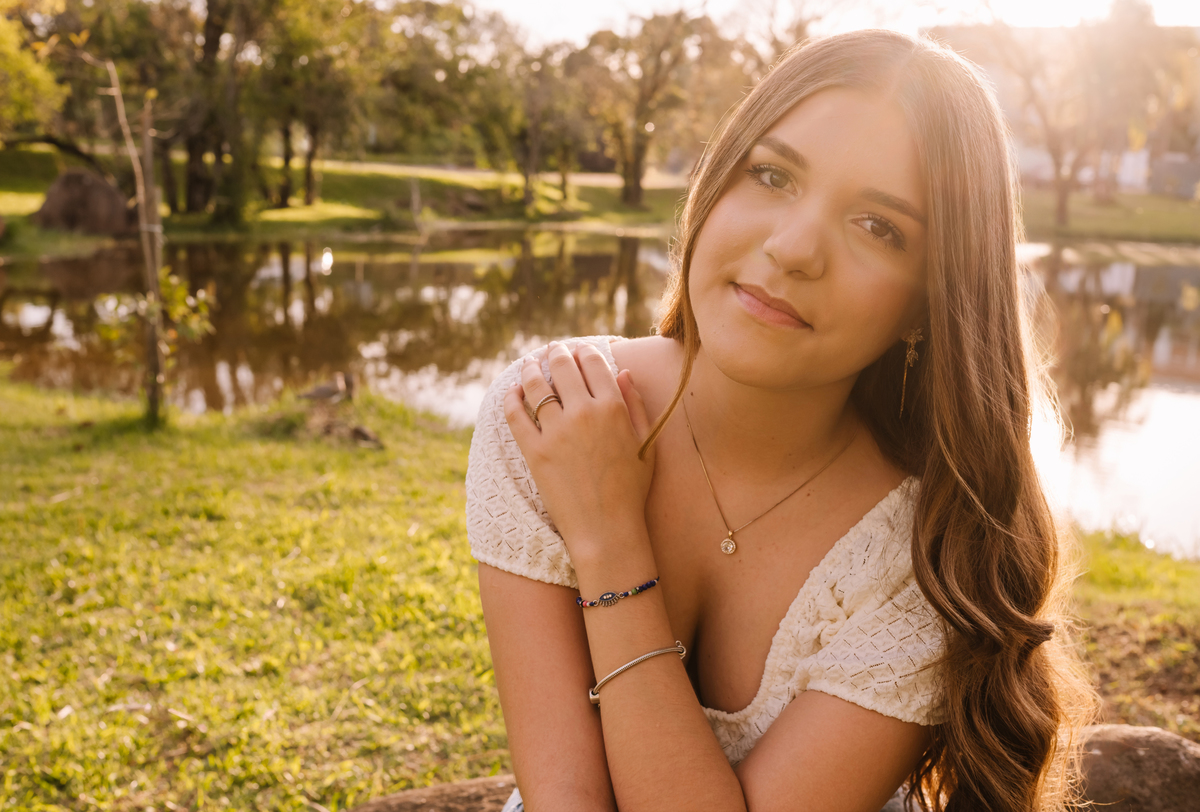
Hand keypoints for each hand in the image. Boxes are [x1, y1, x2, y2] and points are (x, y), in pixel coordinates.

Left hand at [503, 342, 654, 561]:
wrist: (606, 529)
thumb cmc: (631, 489)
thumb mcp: (646, 444)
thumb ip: (636, 405)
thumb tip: (624, 372)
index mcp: (614, 408)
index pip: (593, 362)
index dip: (583, 351)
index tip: (578, 349)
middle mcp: (584, 413)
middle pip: (562, 367)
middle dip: (556, 353)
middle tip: (551, 350)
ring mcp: (557, 432)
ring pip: (535, 385)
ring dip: (530, 368)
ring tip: (529, 364)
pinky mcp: (535, 451)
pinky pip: (515, 415)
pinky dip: (511, 398)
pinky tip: (512, 392)